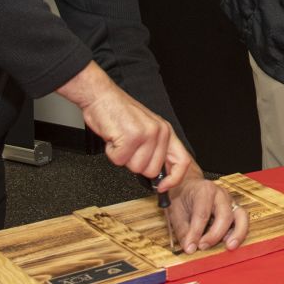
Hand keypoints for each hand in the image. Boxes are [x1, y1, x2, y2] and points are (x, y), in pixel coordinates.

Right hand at [59, 62, 190, 191]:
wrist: (101, 96)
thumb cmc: (119, 114)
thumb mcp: (145, 129)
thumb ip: (155, 149)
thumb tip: (159, 175)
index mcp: (166, 131)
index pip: (182, 161)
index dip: (174, 179)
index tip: (162, 187)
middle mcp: (160, 132)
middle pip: (151, 171)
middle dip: (134, 163)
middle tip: (128, 146)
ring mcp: (147, 134)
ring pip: (135, 167)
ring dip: (122, 157)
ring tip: (120, 139)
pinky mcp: (131, 137)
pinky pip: (119, 160)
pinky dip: (112, 152)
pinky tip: (113, 137)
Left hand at [167, 164, 248, 254]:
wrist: (189, 188)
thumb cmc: (183, 198)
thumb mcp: (175, 212)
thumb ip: (182, 231)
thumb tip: (189, 248)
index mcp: (204, 190)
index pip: (202, 213)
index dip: (196, 232)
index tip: (190, 247)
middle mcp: (221, 194)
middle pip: (225, 215)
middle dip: (215, 234)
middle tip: (203, 246)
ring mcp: (230, 201)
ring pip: (241, 216)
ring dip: (237, 233)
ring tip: (229, 247)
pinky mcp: (235, 210)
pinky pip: (242, 221)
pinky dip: (238, 233)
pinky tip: (229, 243)